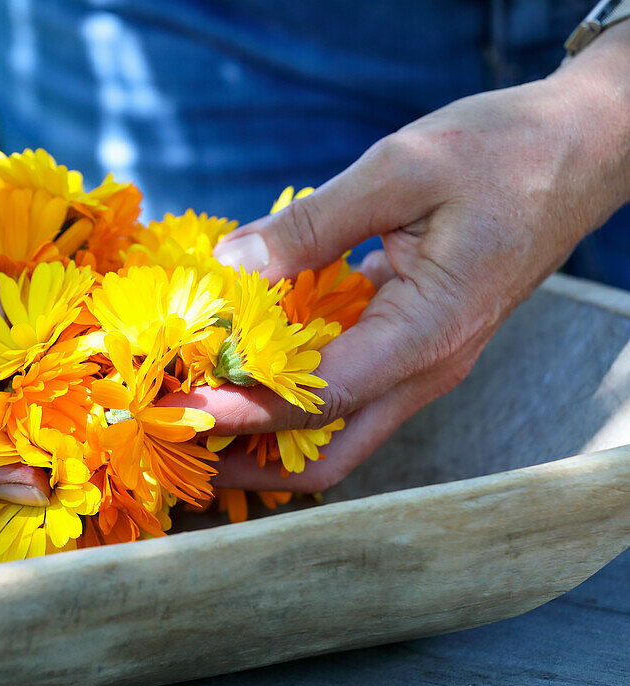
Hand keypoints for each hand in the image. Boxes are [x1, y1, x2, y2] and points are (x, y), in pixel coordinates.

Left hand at [183, 32, 629, 492]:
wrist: (580, 151)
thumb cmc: (503, 153)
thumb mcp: (401, 169)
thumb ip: (312, 223)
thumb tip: (234, 263)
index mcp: (428, 333)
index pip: (321, 399)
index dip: (246, 410)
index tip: (182, 407)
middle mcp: (428, 367)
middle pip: (330, 453)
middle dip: (255, 459)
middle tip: (183, 441)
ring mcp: (424, 364)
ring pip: (339, 432)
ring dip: (270, 434)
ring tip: (201, 416)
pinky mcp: (415, 345)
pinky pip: (348, 394)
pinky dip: (295, 395)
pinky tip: (246, 371)